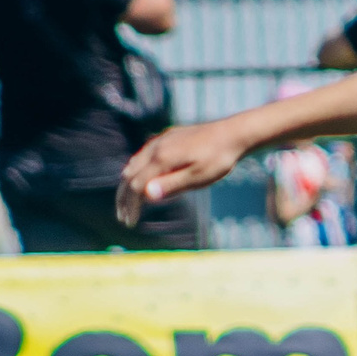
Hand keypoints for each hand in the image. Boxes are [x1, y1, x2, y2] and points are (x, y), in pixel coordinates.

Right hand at [118, 121, 251, 223]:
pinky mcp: (167, 137)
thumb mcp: (198, 177)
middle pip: (129, 174)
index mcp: (161, 158)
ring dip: (128, 183)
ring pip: (134, 163)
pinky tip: (143, 178)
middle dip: (123, 196)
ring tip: (128, 201)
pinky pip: (143, 155)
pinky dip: (137, 171)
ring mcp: (160, 140)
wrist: (233, 133)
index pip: (136, 185)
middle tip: (123, 216)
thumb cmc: (218, 159)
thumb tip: (145, 195)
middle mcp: (155, 147)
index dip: (130, 205)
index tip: (129, 222)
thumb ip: (171, 185)